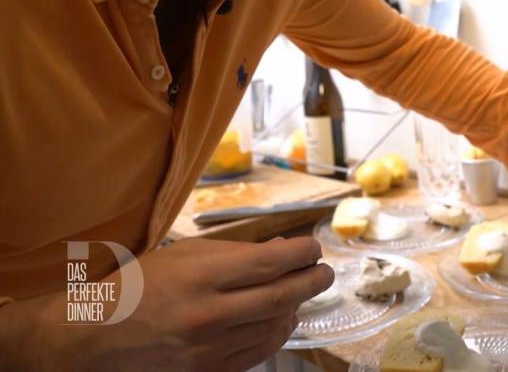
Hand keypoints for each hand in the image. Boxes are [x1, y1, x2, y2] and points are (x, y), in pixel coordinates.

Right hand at [1, 236, 333, 371]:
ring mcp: (210, 349)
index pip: (273, 264)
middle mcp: (209, 315)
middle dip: (313, 280)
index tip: (314, 246)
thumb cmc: (140, 286)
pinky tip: (281, 318)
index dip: (303, 253)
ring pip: (276, 326)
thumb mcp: (185, 254)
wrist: (93, 338)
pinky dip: (278, 332)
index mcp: (201, 277)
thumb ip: (236, 253)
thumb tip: (284, 250)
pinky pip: (259, 351)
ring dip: (296, 306)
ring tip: (301, 292)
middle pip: (283, 296)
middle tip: (324, 271)